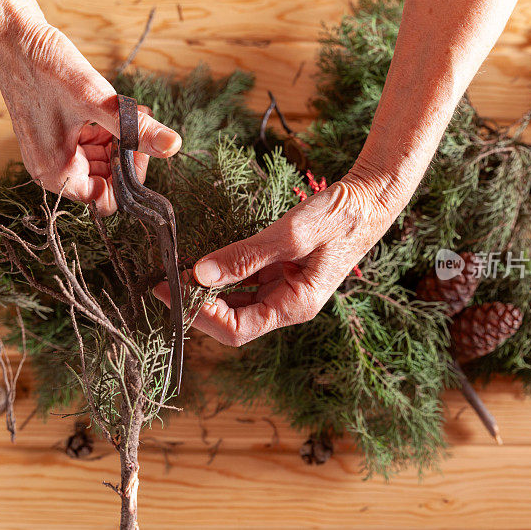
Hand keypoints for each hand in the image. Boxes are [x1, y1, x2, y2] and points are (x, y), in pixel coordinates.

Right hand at [0, 0, 180, 214]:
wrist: (15, 37)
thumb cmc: (44, 68)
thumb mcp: (97, 101)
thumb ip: (135, 128)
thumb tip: (171, 145)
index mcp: (55, 173)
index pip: (106, 201)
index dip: (128, 180)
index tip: (138, 150)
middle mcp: (51, 169)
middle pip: (105, 182)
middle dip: (126, 156)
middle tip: (138, 126)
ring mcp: (52, 152)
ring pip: (100, 162)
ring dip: (119, 141)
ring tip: (132, 112)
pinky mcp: (55, 135)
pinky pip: (90, 145)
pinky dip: (107, 130)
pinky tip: (115, 109)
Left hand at [154, 170, 397, 345]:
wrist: (369, 200)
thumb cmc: (340, 217)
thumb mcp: (292, 234)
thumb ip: (246, 255)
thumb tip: (200, 273)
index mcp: (295, 306)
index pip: (236, 329)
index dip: (200, 315)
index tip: (169, 289)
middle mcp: (286, 305)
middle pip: (231, 321)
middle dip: (195, 306)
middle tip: (161, 281)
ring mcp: (282, 289)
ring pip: (234, 303)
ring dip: (204, 292)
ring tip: (173, 272)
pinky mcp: (279, 273)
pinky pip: (243, 283)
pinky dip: (220, 275)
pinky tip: (200, 263)